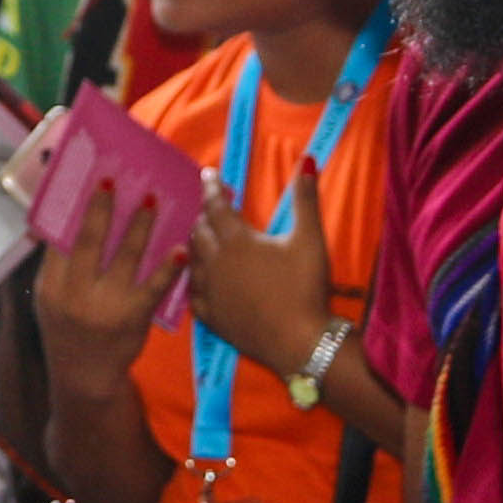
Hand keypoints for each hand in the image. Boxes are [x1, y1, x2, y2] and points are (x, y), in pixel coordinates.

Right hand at [30, 183, 183, 370]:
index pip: (59, 238)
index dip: (73, 208)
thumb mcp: (47, 299)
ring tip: (152, 200)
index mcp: (52, 284)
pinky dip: (168, 267)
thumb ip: (51, 263)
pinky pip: (154, 287)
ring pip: (125, 256)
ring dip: (140, 225)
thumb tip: (44, 223)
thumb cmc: (68, 329)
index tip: (86, 181)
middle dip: (102, 207)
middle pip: (89, 240)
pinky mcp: (135, 317)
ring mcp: (107, 305)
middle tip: (114, 179)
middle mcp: (76, 293)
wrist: (86, 376)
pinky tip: (181, 248)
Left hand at [187, 189, 332, 377]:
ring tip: (204, 237)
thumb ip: (305, 199)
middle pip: (199, 230)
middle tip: (213, 208)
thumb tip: (307, 160)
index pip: (216, 206)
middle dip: (204, 215)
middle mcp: (216, 262)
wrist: (300, 342)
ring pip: (192, 259)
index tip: (207, 173)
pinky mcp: (211, 317)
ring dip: (197, 243)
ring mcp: (210, 291)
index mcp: (237, 240)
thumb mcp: (310, 239)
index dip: (211, 188)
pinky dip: (195, 278)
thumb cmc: (307, 288)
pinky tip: (200, 276)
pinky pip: (193, 292)